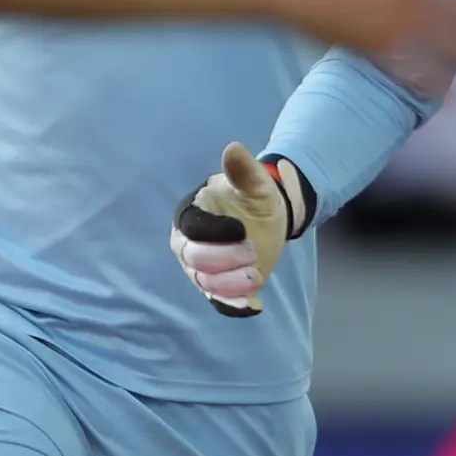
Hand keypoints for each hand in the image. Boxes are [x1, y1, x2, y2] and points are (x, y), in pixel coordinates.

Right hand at [170, 142, 293, 315]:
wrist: (267, 221)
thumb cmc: (254, 199)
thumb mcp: (255, 183)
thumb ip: (243, 170)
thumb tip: (233, 148)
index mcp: (190, 215)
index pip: (190, 227)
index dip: (212, 231)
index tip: (240, 229)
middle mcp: (187, 244)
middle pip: (193, 259)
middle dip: (222, 260)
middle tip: (253, 254)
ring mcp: (200, 269)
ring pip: (205, 284)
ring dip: (230, 285)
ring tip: (257, 276)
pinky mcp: (216, 288)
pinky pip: (218, 301)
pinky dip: (233, 307)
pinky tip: (254, 307)